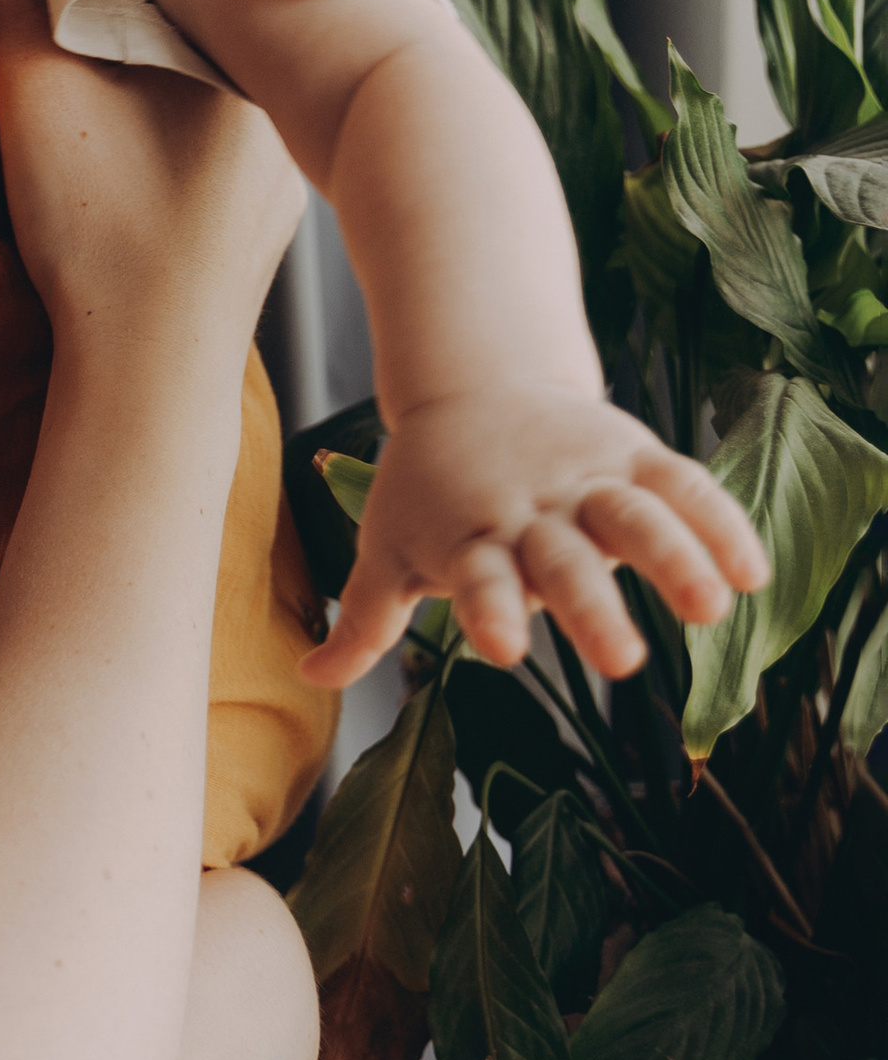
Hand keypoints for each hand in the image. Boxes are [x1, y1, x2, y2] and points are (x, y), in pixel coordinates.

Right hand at [0, 0, 305, 352]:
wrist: (150, 375)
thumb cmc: (101, 237)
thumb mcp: (40, 93)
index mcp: (246, 55)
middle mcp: (283, 99)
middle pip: (198, 10)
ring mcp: (280, 160)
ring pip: (207, 70)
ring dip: (154, 50)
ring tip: (92, 48)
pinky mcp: (262, 207)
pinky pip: (213, 125)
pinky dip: (170, 109)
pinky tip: (130, 132)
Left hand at [309, 384, 768, 691]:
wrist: (473, 381)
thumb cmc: (426, 486)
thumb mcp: (384, 546)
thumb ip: (363, 621)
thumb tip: (307, 678)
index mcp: (469, 535)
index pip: (477, 579)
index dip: (489, 611)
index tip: (505, 650)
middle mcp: (531, 509)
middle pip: (564, 559)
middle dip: (591, 606)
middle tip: (622, 665)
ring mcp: (586, 479)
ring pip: (634, 515)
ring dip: (675, 558)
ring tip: (712, 610)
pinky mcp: (631, 455)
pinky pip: (682, 485)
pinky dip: (718, 523)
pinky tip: (752, 573)